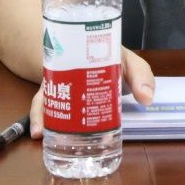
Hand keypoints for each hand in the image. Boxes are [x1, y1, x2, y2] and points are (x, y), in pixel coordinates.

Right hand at [29, 46, 156, 137]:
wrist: (99, 63)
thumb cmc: (116, 62)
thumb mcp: (131, 65)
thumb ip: (142, 77)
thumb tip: (146, 99)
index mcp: (83, 52)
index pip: (70, 49)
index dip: (65, 59)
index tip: (67, 74)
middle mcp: (67, 66)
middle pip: (54, 78)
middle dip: (52, 96)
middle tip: (57, 114)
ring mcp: (60, 83)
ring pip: (45, 95)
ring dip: (41, 113)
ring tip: (41, 131)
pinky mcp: (59, 98)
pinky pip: (46, 108)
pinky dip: (40, 121)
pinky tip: (38, 134)